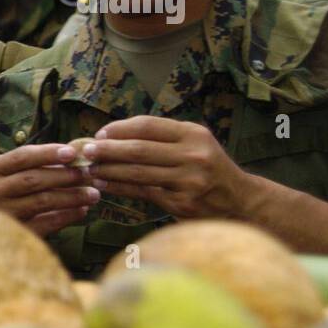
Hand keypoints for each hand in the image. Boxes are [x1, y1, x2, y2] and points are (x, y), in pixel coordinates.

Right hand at [0, 143, 100, 236]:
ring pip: (41, 201)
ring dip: (72, 196)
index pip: (22, 156)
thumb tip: (78, 155)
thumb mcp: (17, 174)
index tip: (74, 153)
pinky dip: (67, 216)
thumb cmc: (12, 193)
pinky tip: (82, 211)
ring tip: (93, 194)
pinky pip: (46, 223)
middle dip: (65, 176)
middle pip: (33, 179)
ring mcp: (1, 214)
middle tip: (89, 175)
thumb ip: (40, 164)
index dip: (49, 153)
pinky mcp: (14, 233)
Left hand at [84, 116, 252, 218]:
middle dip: (108, 149)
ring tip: (90, 169)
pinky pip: (142, 192)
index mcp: (193, 134)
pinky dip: (119, 187)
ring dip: (109, 170)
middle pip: (139, 149)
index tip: (100, 133)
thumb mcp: (194, 144)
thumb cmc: (208, 168)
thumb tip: (113, 134)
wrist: (240, 200)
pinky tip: (104, 185)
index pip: (148, 126)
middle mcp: (193, 155)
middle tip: (87, 150)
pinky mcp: (182, 202)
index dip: (119, 129)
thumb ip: (162, 138)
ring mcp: (188, 180)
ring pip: (138, 172)